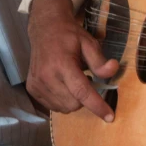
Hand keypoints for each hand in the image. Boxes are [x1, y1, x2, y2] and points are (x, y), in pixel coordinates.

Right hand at [26, 0, 118, 121]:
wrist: (45, 29)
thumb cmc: (69, 36)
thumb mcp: (89, 43)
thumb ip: (100, 60)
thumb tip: (113, 70)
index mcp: (62, 64)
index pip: (82, 92)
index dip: (97, 106)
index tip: (110, 117)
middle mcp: (47, 77)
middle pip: (74, 103)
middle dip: (85, 98)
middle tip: (86, 80)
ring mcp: (37, 84)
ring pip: (64, 107)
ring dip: (74, 100)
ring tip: (73, 80)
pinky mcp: (32, 89)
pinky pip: (53, 106)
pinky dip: (63, 100)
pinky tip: (63, 85)